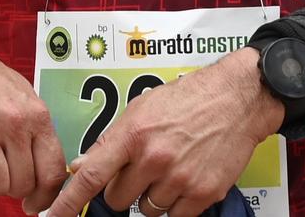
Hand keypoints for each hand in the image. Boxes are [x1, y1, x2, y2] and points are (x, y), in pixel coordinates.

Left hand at [45, 49, 284, 216]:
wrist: (237, 99)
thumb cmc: (188, 99)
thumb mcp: (142, 108)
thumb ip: (111, 141)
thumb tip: (82, 167)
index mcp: (133, 134)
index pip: (91, 176)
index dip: (67, 202)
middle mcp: (153, 158)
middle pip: (118, 199)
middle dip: (125, 188)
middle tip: (144, 166)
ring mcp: (179, 179)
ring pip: (146, 210)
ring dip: (152, 196)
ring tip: (170, 167)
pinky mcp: (202, 194)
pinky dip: (176, 204)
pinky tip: (186, 177)